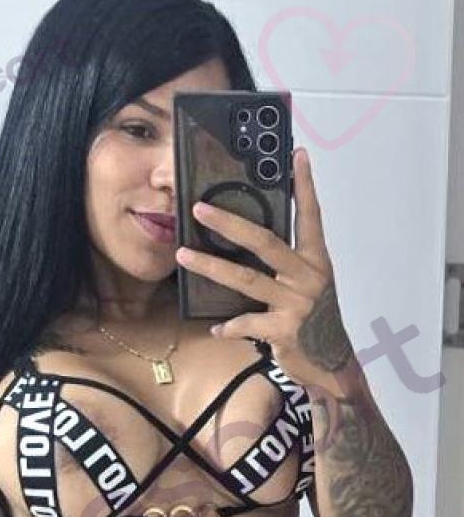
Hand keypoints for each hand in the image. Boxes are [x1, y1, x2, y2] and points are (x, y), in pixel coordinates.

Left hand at [176, 148, 356, 392]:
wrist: (332, 362)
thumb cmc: (316, 320)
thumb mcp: (308, 286)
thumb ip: (286, 264)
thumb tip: (251, 241)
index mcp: (315, 261)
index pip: (310, 216)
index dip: (305, 185)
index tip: (297, 154)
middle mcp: (307, 277)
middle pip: (264, 242)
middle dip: (230, 223)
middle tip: (200, 208)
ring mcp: (295, 304)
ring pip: (246, 279)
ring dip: (211, 266)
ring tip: (183, 255)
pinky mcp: (283, 330)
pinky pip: (247, 324)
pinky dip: (229, 327)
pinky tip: (215, 328)